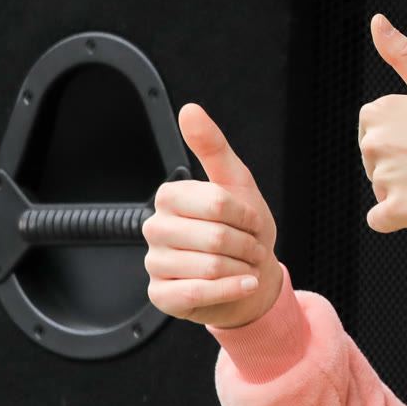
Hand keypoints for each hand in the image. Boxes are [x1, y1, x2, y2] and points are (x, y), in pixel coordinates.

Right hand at [144, 103, 283, 328]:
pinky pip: (198, 293)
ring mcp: (155, 263)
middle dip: (247, 245)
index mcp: (170, 197)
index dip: (246, 216)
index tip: (250, 221)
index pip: (217, 203)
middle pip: (215, 237)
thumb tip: (190, 109)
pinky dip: (232, 290)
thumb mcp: (236, 183)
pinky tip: (244, 284)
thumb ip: (212, 147)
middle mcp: (155, 229)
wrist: (250, 276)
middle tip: (250, 248)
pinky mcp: (161, 296)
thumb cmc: (242, 230)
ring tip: (244, 265)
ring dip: (242, 268)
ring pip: (210, 267)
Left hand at [357, 14, 406, 231]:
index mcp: (377, 111)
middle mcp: (373, 142)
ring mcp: (383, 178)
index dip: (404, 139)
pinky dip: (402, 218)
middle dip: (402, 167)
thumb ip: (402, 54)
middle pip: (375, 164)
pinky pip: (382, 220)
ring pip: (383, 191)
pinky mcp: (394, 210)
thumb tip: (376, 20)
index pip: (374, 133)